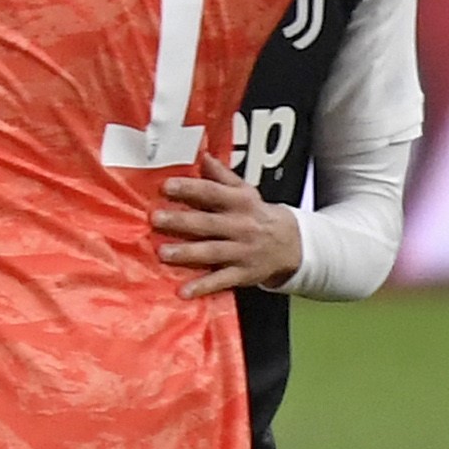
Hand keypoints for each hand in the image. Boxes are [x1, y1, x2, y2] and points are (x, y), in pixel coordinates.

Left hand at [152, 156, 306, 296]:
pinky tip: (183, 292)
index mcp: (239, 203)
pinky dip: (203, 287)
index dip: (190, 189)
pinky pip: (221, 280)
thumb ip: (222, 176)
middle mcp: (240, 226)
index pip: (213, 193)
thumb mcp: (245, 192)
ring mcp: (242, 251)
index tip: (166, 186)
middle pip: (208, 223)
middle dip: (182, 221)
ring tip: (163, 253)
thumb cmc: (257, 215)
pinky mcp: (242, 273)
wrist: (292, 244)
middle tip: (156, 219)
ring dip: (188, 253)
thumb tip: (202, 156)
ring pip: (212, 251)